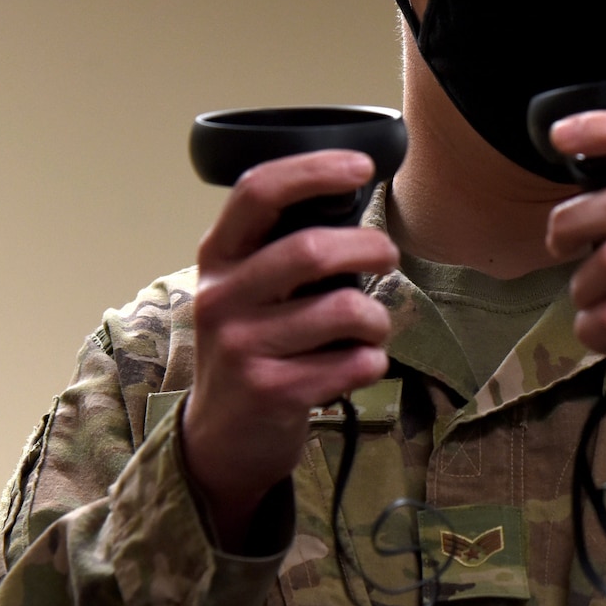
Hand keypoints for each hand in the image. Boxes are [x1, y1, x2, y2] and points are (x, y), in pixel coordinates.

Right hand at [182, 150, 397, 548]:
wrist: (221, 438)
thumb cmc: (252, 348)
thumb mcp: (246, 291)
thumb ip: (282, 250)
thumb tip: (354, 204)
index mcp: (217, 258)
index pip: (258, 192)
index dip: (314, 170)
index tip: (361, 166)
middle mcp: (222, 298)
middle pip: (312, 250)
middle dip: (370, 248)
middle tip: (388, 258)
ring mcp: (242, 347)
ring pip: (344, 310)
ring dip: (377, 318)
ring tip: (370, 328)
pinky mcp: (271, 392)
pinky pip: (352, 363)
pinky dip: (372, 362)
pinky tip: (357, 366)